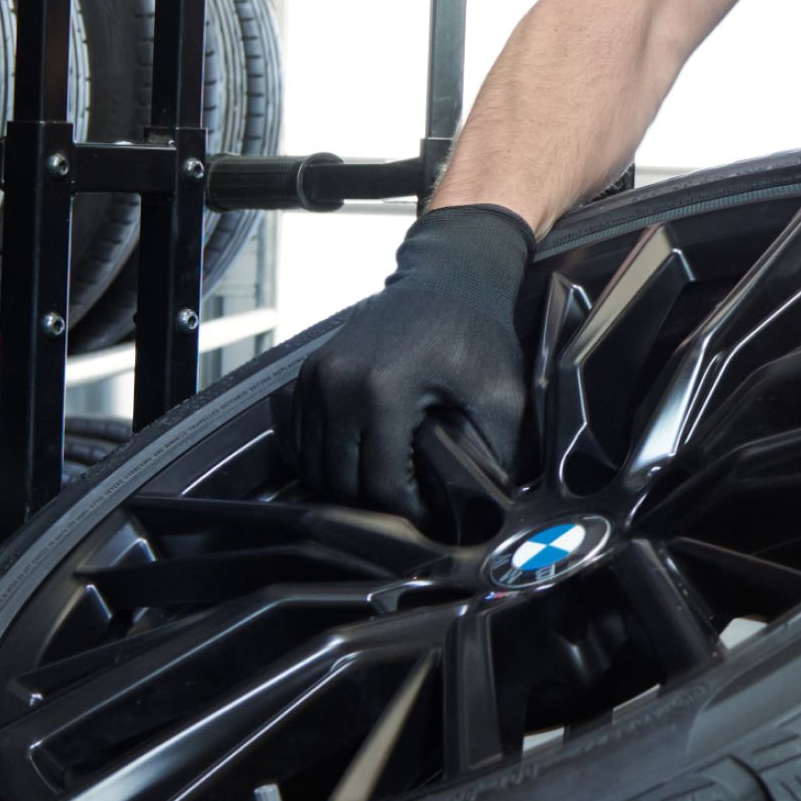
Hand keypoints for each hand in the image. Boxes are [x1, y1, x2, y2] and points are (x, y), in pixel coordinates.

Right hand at [280, 204, 533, 517]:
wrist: (447, 280)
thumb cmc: (476, 335)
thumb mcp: (500, 392)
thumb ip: (497, 452)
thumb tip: (490, 507)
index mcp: (383, 390)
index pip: (381, 483)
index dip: (406, 513)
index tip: (430, 519)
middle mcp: (338, 384)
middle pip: (341, 481)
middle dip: (375, 507)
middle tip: (409, 511)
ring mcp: (315, 377)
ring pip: (315, 465)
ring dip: (346, 488)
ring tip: (385, 493)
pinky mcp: (306, 374)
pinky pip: (299, 440)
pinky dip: (322, 461)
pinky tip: (357, 467)